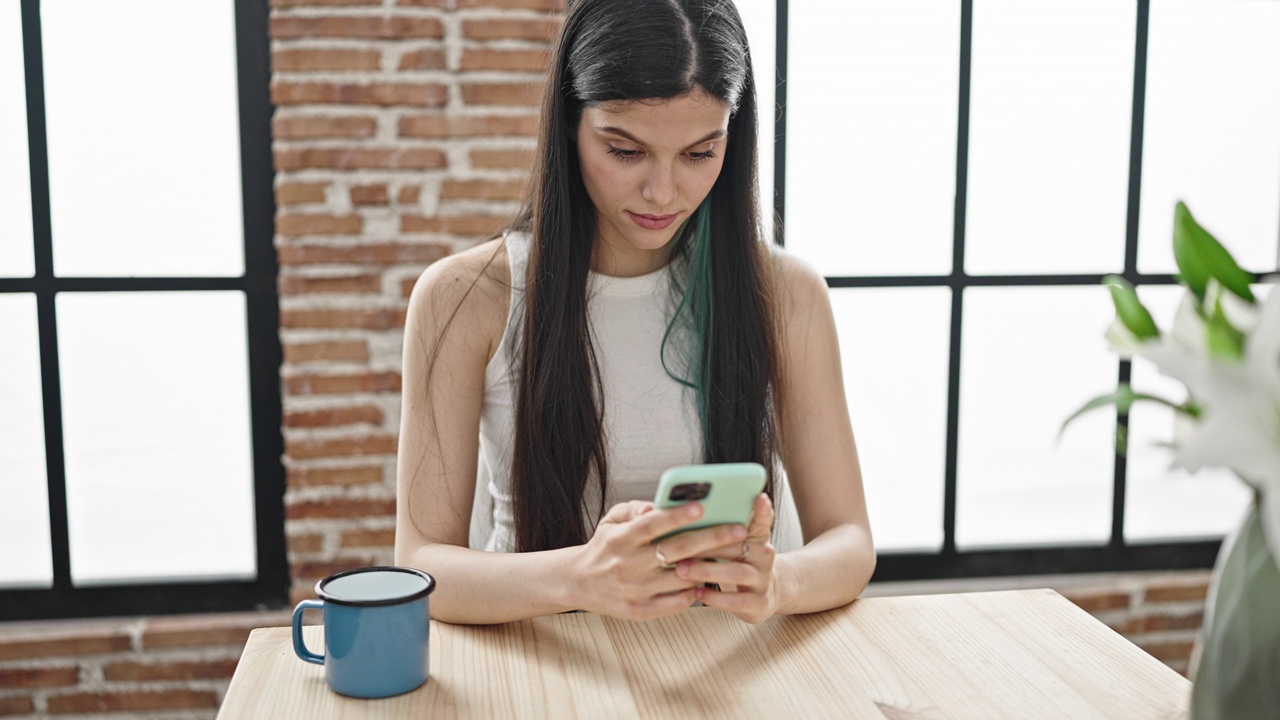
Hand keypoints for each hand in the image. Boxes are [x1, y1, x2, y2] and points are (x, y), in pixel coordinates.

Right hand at [570, 499, 749, 620]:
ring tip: (734, 555)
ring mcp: (637, 590)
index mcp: (621, 539)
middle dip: (712, 538)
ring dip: (711, 566)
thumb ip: (633, 509)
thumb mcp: (610, 521)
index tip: (702, 506)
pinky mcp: (641, 611)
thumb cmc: (605, 546)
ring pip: (682, 577)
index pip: (653, 525)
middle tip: (739, 529)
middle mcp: (629, 565)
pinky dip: (694, 592)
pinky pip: (677, 602)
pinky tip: (708, 581)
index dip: (677, 515)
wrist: (580, 583)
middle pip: (678, 550)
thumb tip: (653, 506)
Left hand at [676, 494, 779, 623]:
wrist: (765, 592)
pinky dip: (715, 597)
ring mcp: (763, 579)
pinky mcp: (759, 602)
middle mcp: (764, 555)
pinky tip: (697, 592)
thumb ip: (715, 526)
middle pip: (738, 546)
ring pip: (736, 573)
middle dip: (708, 546)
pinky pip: (737, 600)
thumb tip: (677, 511)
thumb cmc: (738, 561)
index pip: (762, 520)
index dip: (762, 510)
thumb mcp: (733, 542)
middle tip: (681, 545)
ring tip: (682, 570)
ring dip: (707, 571)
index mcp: (757, 536)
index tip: (759, 497)